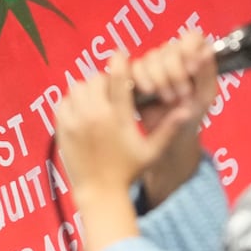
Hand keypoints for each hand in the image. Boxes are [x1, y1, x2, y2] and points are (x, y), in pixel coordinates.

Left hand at [55, 36, 214, 206]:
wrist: (100, 194)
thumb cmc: (129, 173)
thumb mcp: (153, 152)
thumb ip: (169, 128)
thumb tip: (188, 109)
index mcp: (118, 118)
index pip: (119, 78)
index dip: (120, 62)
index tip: (121, 56)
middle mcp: (95, 116)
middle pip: (96, 80)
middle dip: (105, 80)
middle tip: (111, 89)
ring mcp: (76, 122)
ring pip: (78, 88)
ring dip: (88, 90)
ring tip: (97, 100)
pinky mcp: (62, 129)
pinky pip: (63, 102)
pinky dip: (72, 101)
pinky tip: (82, 110)